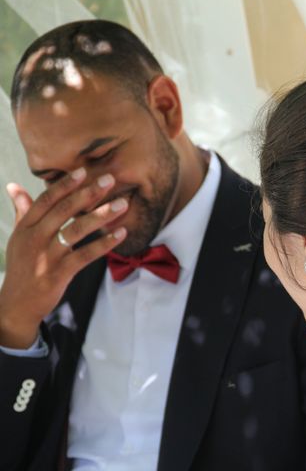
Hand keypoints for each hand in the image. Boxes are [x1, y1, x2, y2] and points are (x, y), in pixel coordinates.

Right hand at [0, 168, 127, 348]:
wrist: (17, 304)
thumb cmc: (23, 266)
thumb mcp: (19, 238)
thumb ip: (22, 211)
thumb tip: (14, 186)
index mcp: (26, 227)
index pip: (46, 200)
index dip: (65, 184)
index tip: (84, 170)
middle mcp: (34, 239)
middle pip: (63, 210)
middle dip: (88, 193)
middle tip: (110, 179)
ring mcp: (46, 257)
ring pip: (76, 230)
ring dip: (101, 216)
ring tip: (123, 204)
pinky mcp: (59, 273)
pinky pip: (85, 255)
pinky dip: (104, 243)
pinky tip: (121, 233)